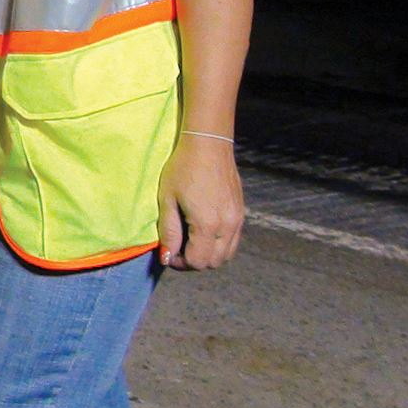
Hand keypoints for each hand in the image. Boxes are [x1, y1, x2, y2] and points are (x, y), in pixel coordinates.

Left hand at [158, 132, 243, 269]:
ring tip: (190, 241)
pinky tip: (203, 231)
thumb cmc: (182, 169)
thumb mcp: (168, 199)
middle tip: (177, 248)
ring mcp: (238, 220)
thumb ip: (168, 231)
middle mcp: (228, 226)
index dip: (180, 262)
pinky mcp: (241, 213)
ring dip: (209, 254)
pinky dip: (219, 244)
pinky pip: (233, 240)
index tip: (168, 252)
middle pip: (214, 262)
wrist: (208, 145)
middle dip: (194, 261)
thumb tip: (166, 257)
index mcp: (208, 224)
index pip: (198, 261)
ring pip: (227, 254)